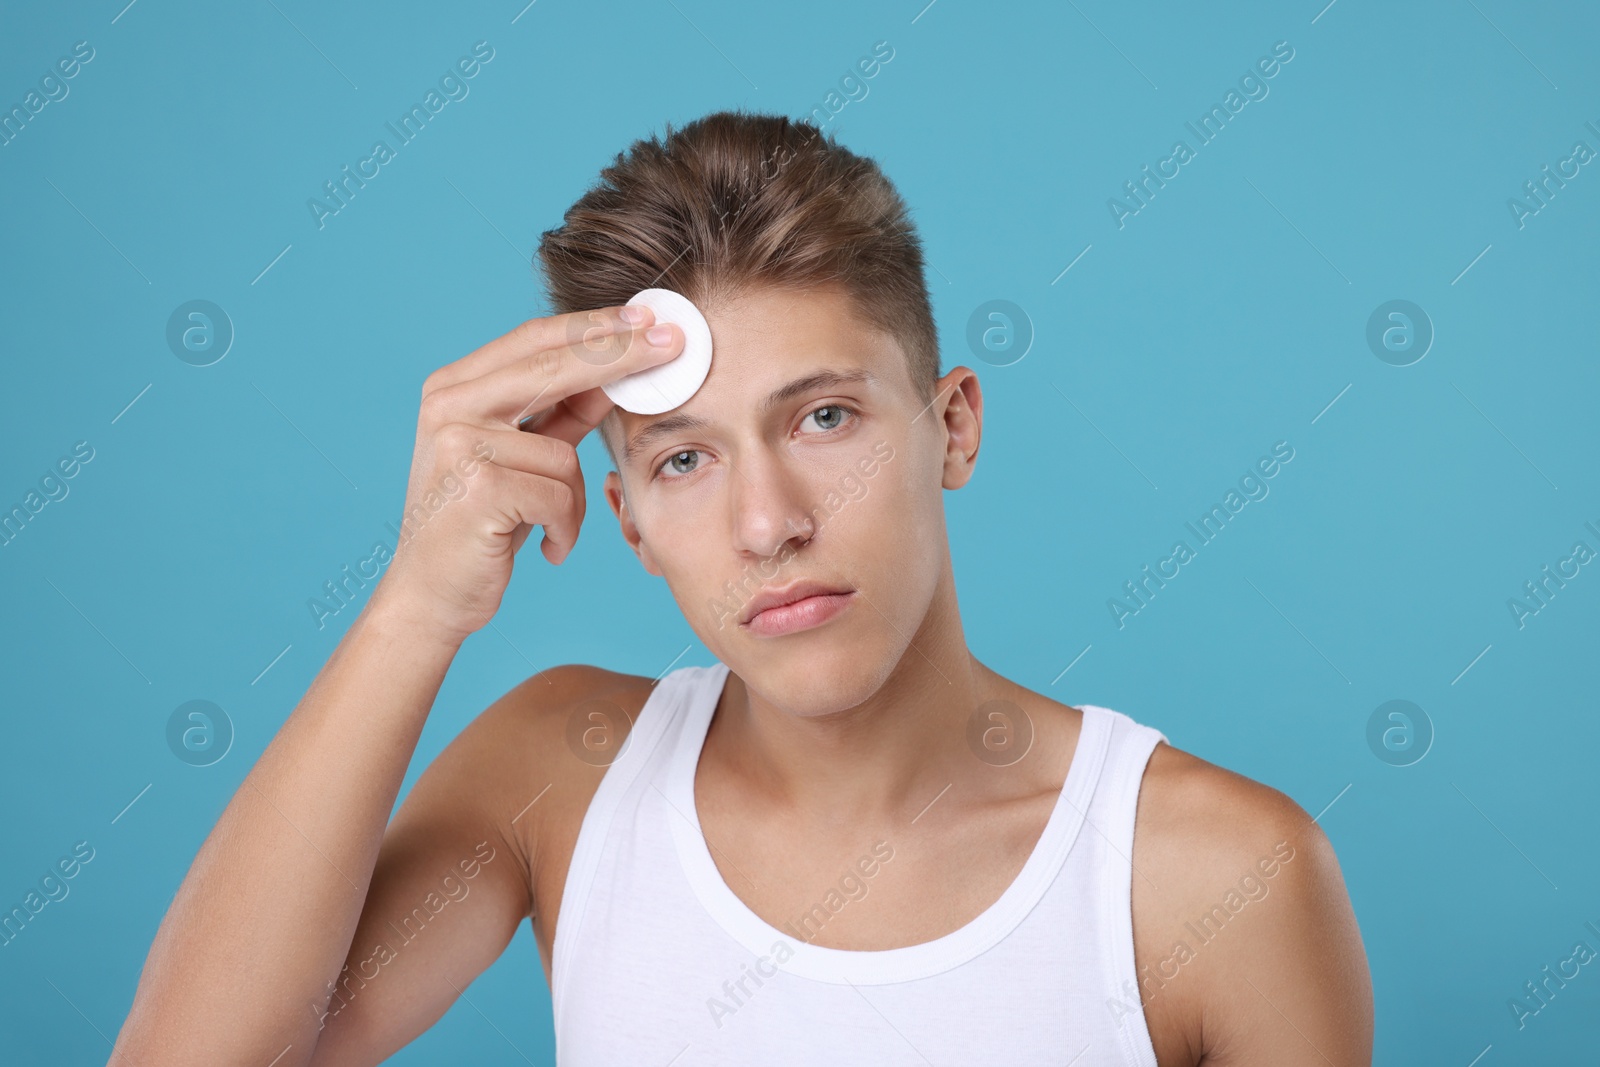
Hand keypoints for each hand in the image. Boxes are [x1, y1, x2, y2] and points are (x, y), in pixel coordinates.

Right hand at [369, 306, 680, 642]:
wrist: (431, 595)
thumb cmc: (481, 524)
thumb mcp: (521, 457)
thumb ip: (560, 413)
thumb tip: (618, 372)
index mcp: (454, 387)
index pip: (535, 339)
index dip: (595, 325)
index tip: (648, 315)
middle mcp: (448, 406)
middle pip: (552, 366)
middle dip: (621, 354)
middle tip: (675, 342)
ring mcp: (459, 446)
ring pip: (563, 453)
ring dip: (573, 499)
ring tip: (550, 526)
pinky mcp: (478, 490)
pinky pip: (560, 496)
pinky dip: (564, 528)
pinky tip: (545, 547)